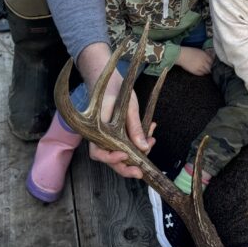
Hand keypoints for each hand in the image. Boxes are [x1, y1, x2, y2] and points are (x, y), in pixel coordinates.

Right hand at [77, 41, 152, 176]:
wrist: (107, 76)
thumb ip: (135, 127)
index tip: (126, 155)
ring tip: (152, 141)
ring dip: (136, 153)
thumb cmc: (114, 88)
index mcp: (96, 129)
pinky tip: (150, 133)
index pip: (98, 153)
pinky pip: (125, 144)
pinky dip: (137, 142)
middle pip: (110, 159)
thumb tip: (144, 148)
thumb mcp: (128, 105)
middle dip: (127, 166)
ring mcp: (107, 136)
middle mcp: (99, 136)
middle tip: (143, 170)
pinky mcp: (115, 134)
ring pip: (119, 153)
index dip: (112, 159)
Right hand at [177, 46, 213, 75]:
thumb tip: (211, 57)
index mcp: (205, 56)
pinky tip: (201, 72)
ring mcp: (200, 67)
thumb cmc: (189, 51)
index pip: (213, 61)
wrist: (181, 55)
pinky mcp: (195, 71)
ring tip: (206, 70)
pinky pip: (201, 74)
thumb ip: (206, 54)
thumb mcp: (199, 51)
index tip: (213, 64)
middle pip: (210, 67)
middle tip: (210, 68)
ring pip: (207, 71)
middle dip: (211, 68)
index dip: (213, 63)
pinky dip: (202, 73)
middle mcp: (203, 61)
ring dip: (207, 71)